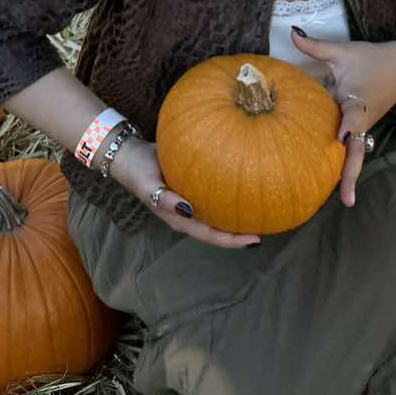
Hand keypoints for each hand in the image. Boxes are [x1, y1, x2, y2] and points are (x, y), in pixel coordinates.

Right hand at [109, 137, 261, 249]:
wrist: (129, 153)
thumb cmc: (138, 172)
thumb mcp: (149, 186)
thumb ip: (166, 200)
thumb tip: (188, 210)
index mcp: (179, 219)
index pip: (211, 236)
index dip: (232, 241)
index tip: (255, 240)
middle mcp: (188, 214)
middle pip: (218, 229)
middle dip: (240, 232)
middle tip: (266, 227)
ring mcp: (190, 201)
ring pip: (218, 213)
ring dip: (236, 215)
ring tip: (260, 211)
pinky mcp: (193, 186)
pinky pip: (214, 194)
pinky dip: (228, 194)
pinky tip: (244, 184)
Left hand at [289, 25, 395, 207]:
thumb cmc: (370, 60)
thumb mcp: (343, 51)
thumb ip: (316, 47)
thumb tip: (292, 33)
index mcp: (358, 101)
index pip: (353, 116)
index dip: (348, 126)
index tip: (341, 136)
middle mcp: (362, 121)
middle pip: (357, 151)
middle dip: (352, 174)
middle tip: (347, 200)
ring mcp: (363, 129)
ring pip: (356, 154)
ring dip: (350, 175)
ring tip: (345, 201)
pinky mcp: (361, 131)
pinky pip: (353, 150)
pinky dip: (346, 166)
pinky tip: (336, 185)